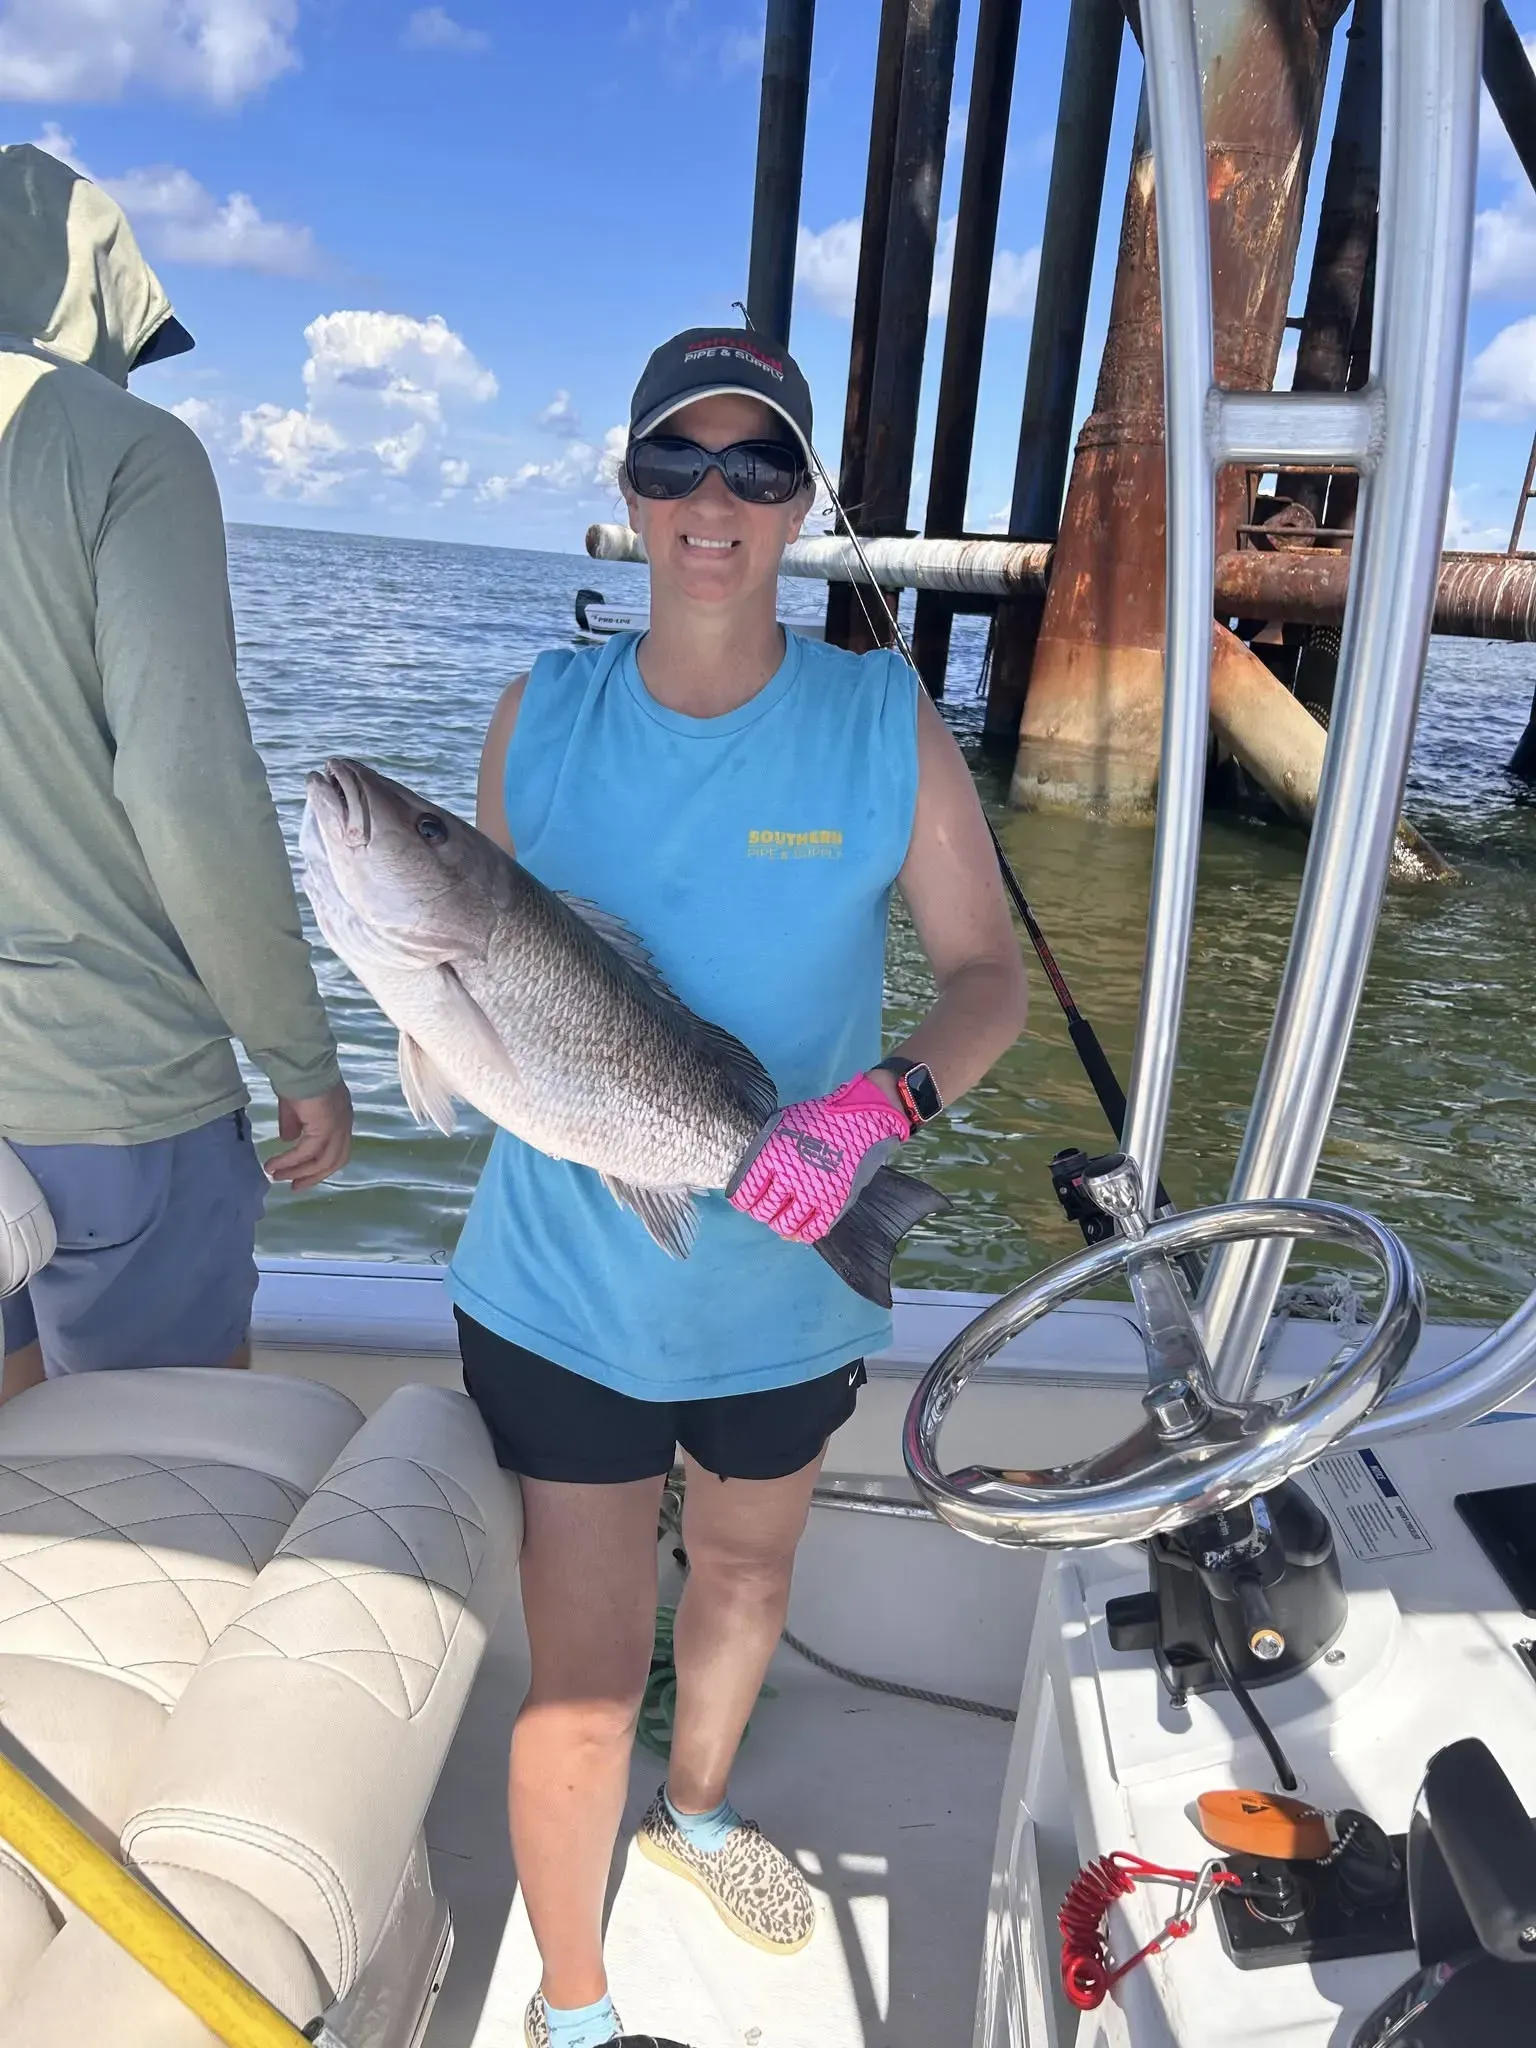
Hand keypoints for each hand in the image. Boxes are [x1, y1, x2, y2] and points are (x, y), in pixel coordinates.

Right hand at [266, 1080, 353, 1190]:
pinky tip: (274, 1165)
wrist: (299, 1063)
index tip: (302, 1178)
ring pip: (322, 1160)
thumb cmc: (296, 1078)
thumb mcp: (294, 1106)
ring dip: (298, 1171)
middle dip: (313, 1176)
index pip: (337, 1150)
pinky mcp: (326, 1126)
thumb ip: (294, 1124)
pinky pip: (307, 1151)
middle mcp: (344, 1123)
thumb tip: (289, 1140)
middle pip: (334, 1160)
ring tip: (276, 1176)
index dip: (321, 1166)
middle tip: (293, 1186)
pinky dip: (290, 1161)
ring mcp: (338, 1125)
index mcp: (341, 1117)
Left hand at [727, 1073, 909, 1243]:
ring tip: (782, 1215)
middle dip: (761, 1211)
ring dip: (779, 1223)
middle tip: (766, 1206)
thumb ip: (764, 1149)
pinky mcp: (833, 1204)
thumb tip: (751, 1172)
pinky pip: (812, 1231)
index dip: (742, 1201)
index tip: (745, 1200)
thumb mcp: (781, 1125)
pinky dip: (802, 1234)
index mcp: (770, 1156)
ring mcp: (812, 1194)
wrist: (859, 1119)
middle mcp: (788, 1178)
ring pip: (784, 1225)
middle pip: (763, 1211)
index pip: (745, 1194)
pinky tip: (799, 1227)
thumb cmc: (817, 1118)